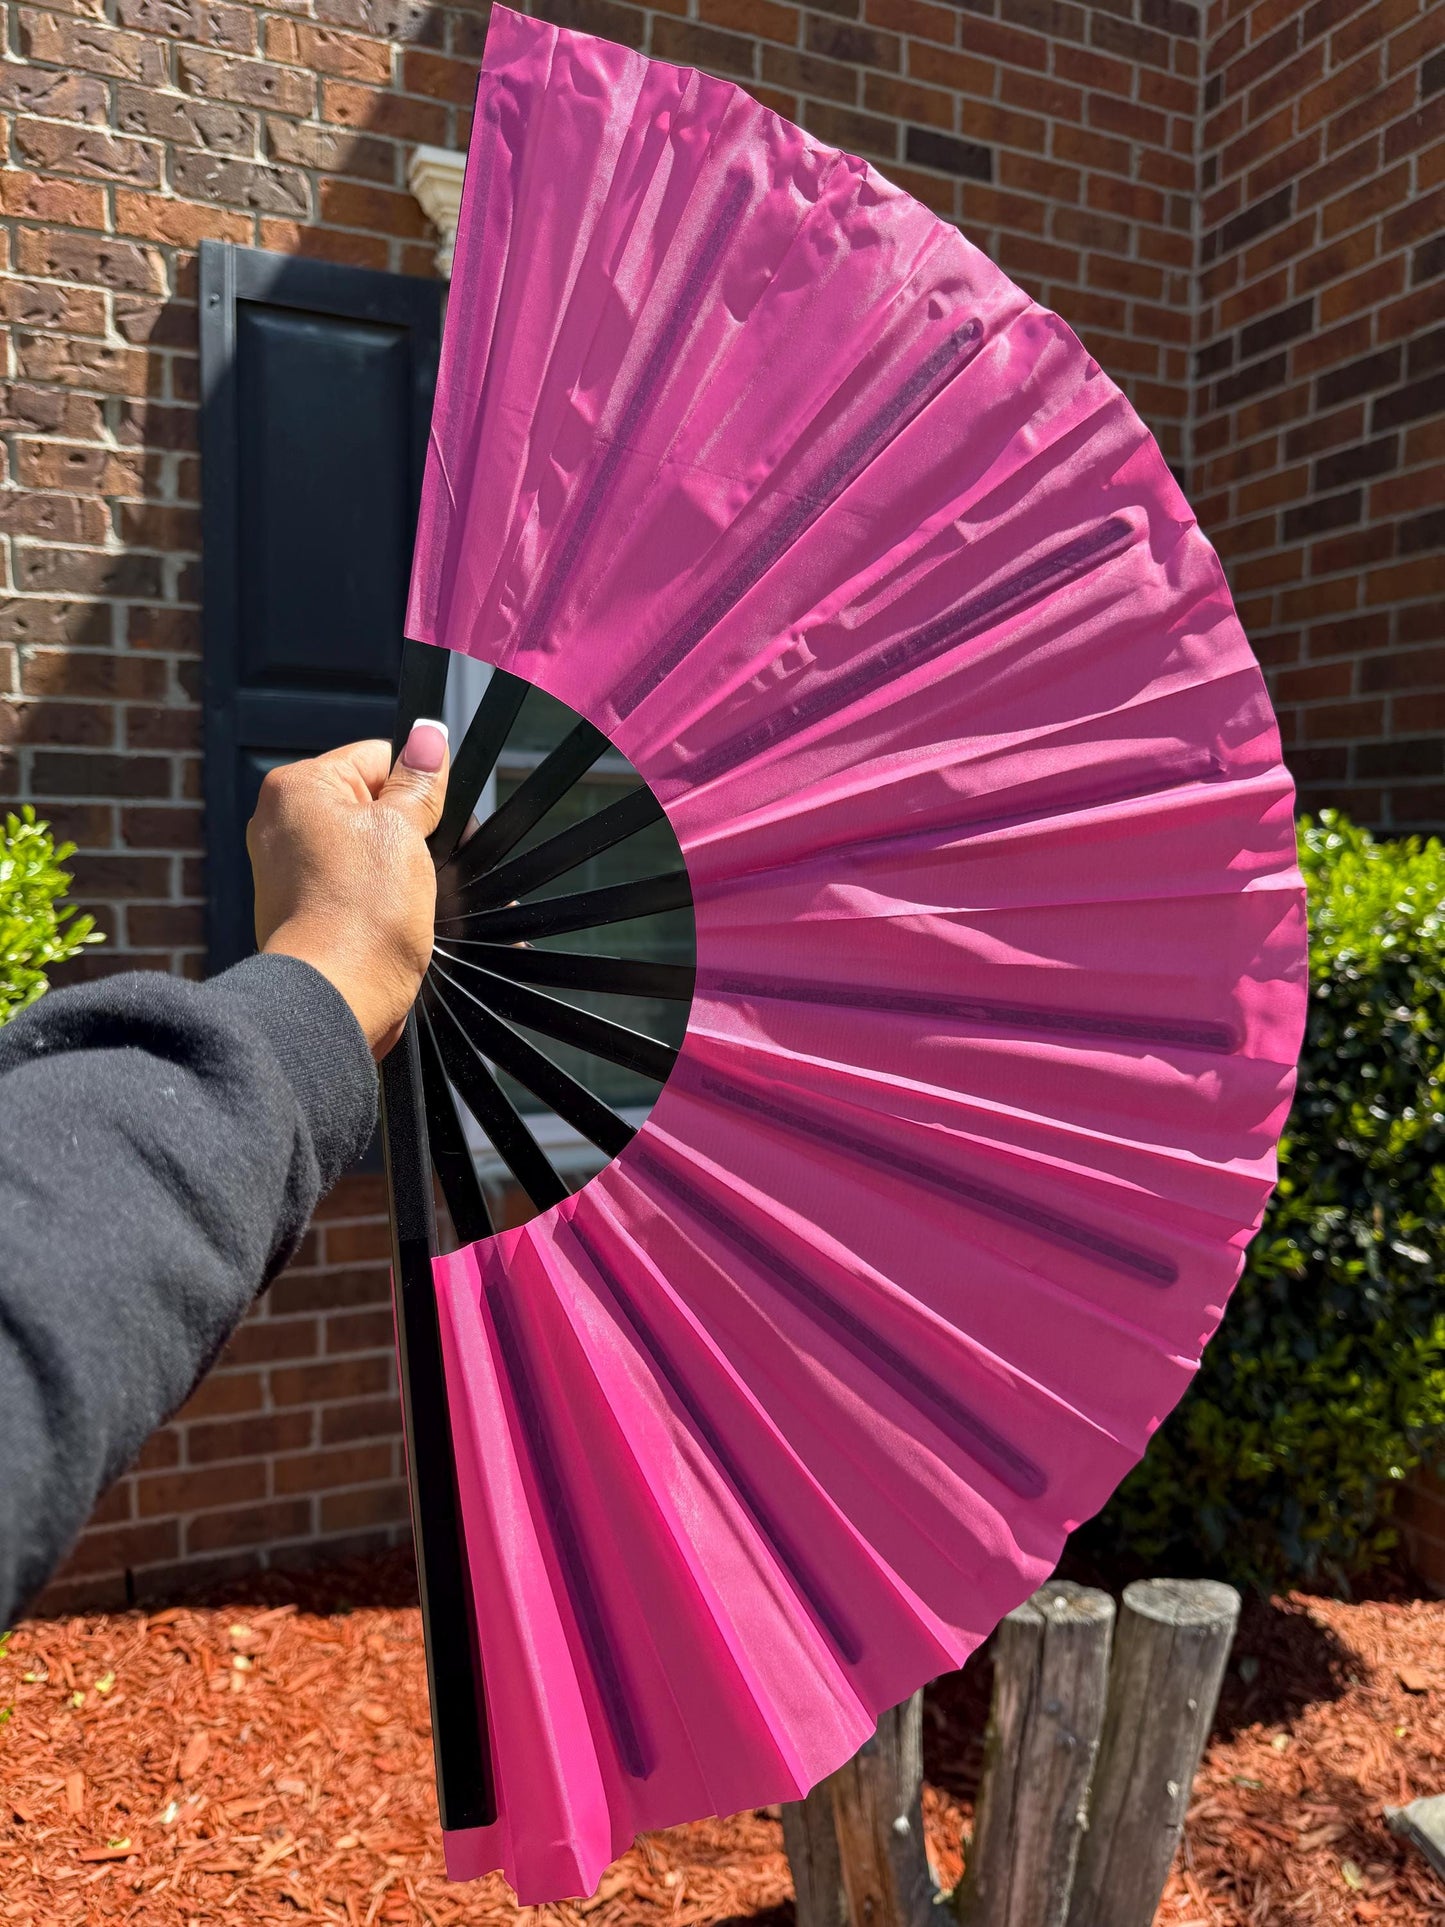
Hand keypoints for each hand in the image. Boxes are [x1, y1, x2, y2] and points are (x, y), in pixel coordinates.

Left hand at [247, 721, 449, 1058]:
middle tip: (425, 864)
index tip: (438, 822)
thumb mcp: (404, 832)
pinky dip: (379, 899)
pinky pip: (352, 887)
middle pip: (371, 804)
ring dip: (399, 869)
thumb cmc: (362, 914)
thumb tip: (430, 735)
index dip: (418, 786)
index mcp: (297, 788)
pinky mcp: (301, 910)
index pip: (378, 758)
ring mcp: (287, 870)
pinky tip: (395, 920)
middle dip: (409, 831)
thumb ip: (418, 783)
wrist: (336, 999)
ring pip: (366, 848)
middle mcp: (281, 823)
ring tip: (409, 897)